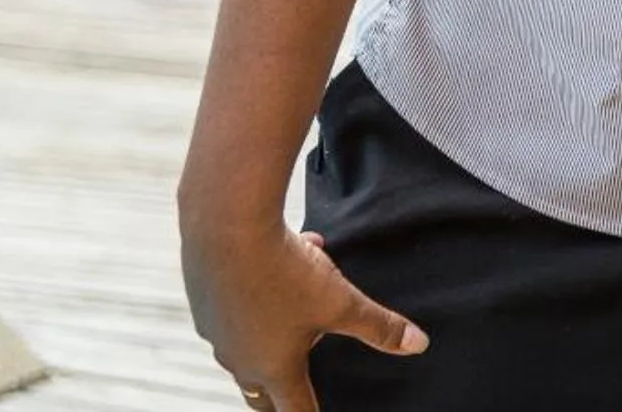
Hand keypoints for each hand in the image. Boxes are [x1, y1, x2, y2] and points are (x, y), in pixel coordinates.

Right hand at [185, 220, 425, 411]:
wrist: (226, 228)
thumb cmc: (283, 272)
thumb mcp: (341, 302)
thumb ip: (378, 326)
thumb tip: (418, 345)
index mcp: (274, 368)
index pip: (294, 410)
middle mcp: (238, 358)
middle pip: (260, 388)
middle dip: (279, 390)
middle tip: (292, 391)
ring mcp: (216, 330)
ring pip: (249, 341)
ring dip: (277, 328)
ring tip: (307, 298)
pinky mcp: (204, 300)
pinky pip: (238, 304)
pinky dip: (263, 290)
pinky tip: (292, 253)